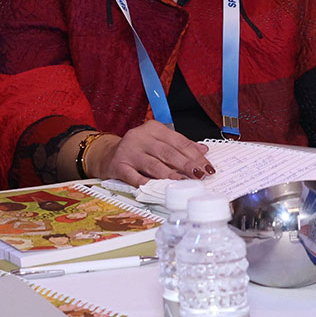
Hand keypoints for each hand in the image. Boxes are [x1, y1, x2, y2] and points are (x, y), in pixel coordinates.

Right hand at [87, 122, 214, 184]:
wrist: (107, 154)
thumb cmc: (138, 149)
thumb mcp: (158, 142)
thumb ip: (179, 146)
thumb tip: (203, 150)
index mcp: (153, 128)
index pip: (179, 141)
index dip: (195, 155)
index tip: (208, 166)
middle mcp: (140, 137)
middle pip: (168, 152)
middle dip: (187, 165)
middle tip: (200, 175)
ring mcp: (129, 151)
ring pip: (153, 164)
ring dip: (170, 175)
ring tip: (184, 182)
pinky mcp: (119, 165)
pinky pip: (134, 176)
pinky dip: (147, 183)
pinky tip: (158, 188)